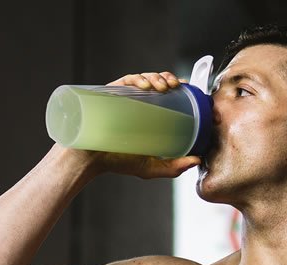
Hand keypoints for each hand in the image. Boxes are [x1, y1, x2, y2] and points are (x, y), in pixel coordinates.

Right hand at [72, 71, 201, 179]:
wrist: (89, 161)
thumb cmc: (116, 161)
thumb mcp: (149, 166)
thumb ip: (173, 167)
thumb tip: (197, 161)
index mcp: (146, 113)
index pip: (165, 92)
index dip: (179, 86)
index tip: (190, 89)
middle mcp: (135, 102)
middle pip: (156, 81)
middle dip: (169, 78)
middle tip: (177, 86)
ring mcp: (122, 98)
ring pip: (143, 78)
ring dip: (157, 76)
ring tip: (164, 86)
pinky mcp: (109, 94)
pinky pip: (126, 81)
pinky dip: (138, 79)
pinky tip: (147, 86)